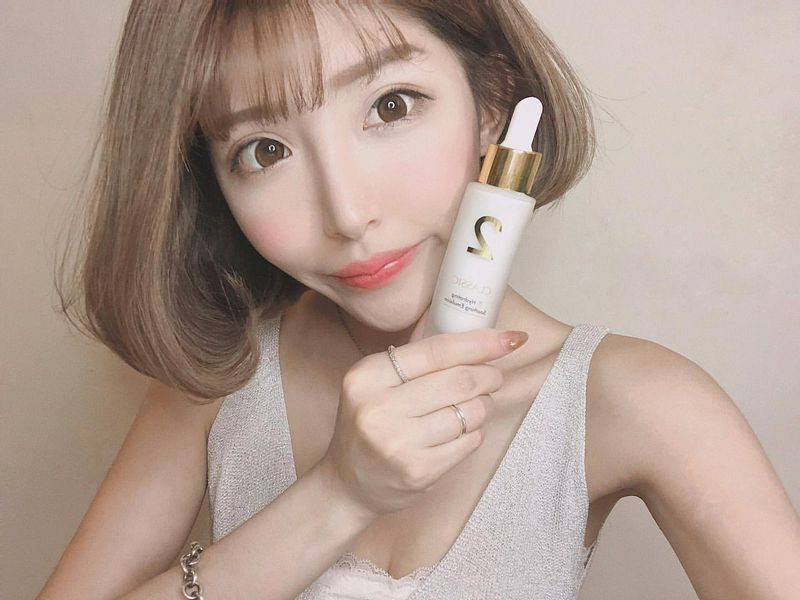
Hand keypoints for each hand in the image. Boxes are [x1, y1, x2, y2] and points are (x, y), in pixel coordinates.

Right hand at [319, 305, 528, 517]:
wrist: (347, 485)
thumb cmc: (371, 425)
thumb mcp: (377, 383)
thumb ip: (418, 361)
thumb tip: (478, 339)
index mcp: (368, 376)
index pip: (436, 350)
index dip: (479, 343)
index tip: (508, 339)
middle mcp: (379, 408)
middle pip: (460, 380)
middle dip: (489, 376)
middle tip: (494, 377)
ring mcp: (399, 443)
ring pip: (469, 412)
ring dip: (484, 406)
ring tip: (475, 406)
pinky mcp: (418, 471)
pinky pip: (468, 442)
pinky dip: (474, 433)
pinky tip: (461, 432)